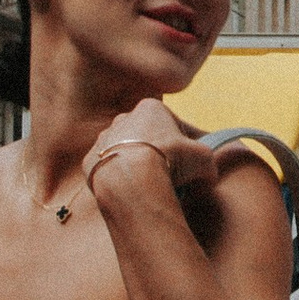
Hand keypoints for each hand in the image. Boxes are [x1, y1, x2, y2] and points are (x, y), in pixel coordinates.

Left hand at [84, 99, 219, 208]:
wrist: (132, 179)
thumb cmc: (170, 161)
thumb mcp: (204, 157)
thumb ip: (209, 159)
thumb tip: (209, 171)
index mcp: (150, 108)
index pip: (169, 122)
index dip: (180, 142)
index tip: (184, 160)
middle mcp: (123, 118)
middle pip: (144, 135)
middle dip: (154, 152)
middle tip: (166, 174)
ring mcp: (103, 138)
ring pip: (123, 152)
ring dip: (133, 165)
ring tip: (145, 186)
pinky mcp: (89, 160)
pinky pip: (106, 168)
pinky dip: (116, 179)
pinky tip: (127, 191)